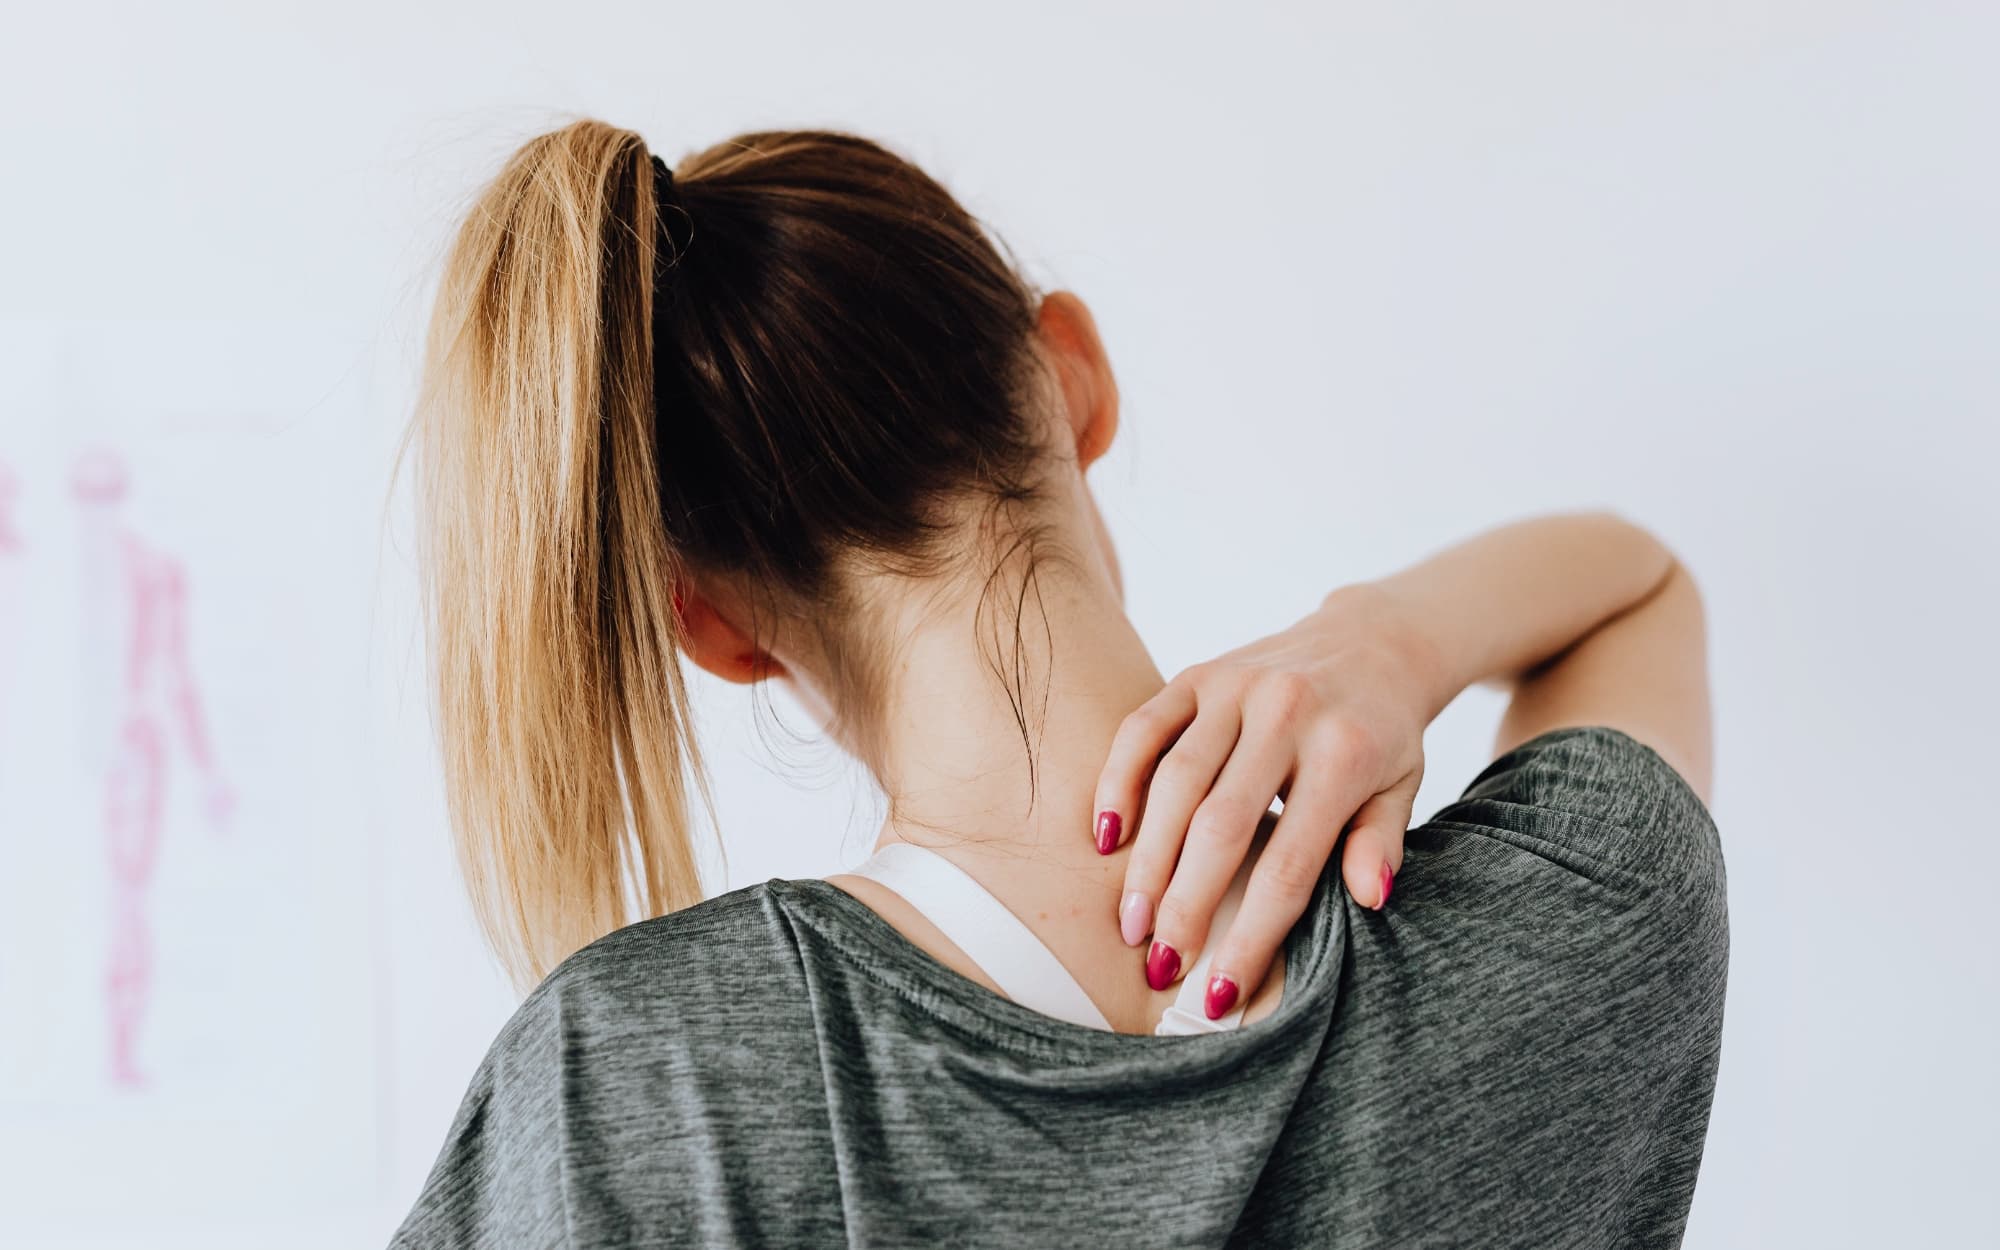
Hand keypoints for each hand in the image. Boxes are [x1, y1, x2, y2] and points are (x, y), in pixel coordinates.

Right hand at [1092, 584, 1438, 1015]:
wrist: (1373, 642)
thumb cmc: (1384, 735)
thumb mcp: (1403, 789)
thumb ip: (1380, 842)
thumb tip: (1368, 900)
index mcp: (1343, 755)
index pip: (1288, 865)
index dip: (1251, 935)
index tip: (1219, 993)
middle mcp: (1286, 714)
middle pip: (1220, 828)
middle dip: (1185, 906)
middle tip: (1159, 964)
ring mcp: (1237, 688)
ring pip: (1174, 784)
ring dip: (1146, 860)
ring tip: (1131, 922)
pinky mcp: (1199, 673)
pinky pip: (1143, 730)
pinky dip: (1117, 782)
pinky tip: (1106, 837)